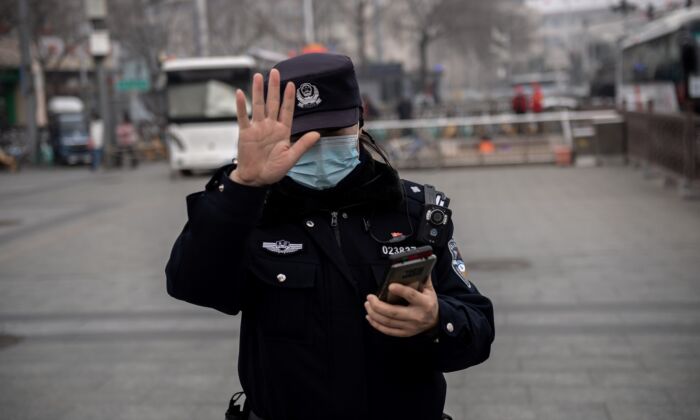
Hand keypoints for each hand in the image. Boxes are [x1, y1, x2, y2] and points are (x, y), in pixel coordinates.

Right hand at [230, 69, 320, 186]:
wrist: (256, 179)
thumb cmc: (274, 170)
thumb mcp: (291, 158)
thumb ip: (303, 145)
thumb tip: (317, 134)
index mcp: (283, 131)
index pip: (287, 110)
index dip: (289, 97)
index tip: (292, 84)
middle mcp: (270, 126)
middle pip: (273, 103)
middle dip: (274, 87)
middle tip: (276, 71)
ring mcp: (257, 128)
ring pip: (258, 105)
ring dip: (258, 91)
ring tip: (258, 76)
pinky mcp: (245, 133)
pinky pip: (243, 117)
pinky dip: (241, 105)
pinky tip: (240, 93)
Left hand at [364, 277, 438, 337]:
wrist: (435, 320)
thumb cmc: (428, 301)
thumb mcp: (429, 289)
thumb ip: (422, 276)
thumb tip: (416, 263)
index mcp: (425, 303)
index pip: (411, 296)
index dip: (400, 290)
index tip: (390, 285)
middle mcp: (417, 316)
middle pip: (394, 312)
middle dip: (378, 305)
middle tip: (369, 297)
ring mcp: (410, 327)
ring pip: (388, 322)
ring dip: (374, 313)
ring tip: (367, 304)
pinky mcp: (405, 333)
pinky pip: (387, 331)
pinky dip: (376, 324)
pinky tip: (370, 316)